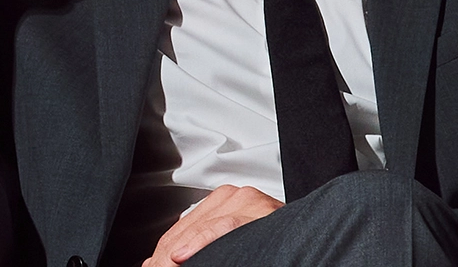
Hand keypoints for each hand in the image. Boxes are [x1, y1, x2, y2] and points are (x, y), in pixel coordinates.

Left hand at [143, 185, 282, 266]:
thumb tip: (153, 262)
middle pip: (185, 228)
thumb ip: (196, 246)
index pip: (180, 230)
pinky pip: (224, 225)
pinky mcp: (256, 208)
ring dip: (177, 251)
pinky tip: (183, 254)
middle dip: (166, 256)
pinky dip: (202, 240)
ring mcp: (245, 200)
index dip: (162, 254)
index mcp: (222, 202)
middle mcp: (233, 196)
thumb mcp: (226, 245)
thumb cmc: (268, 244)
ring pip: (200, 227)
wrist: (304, 240)